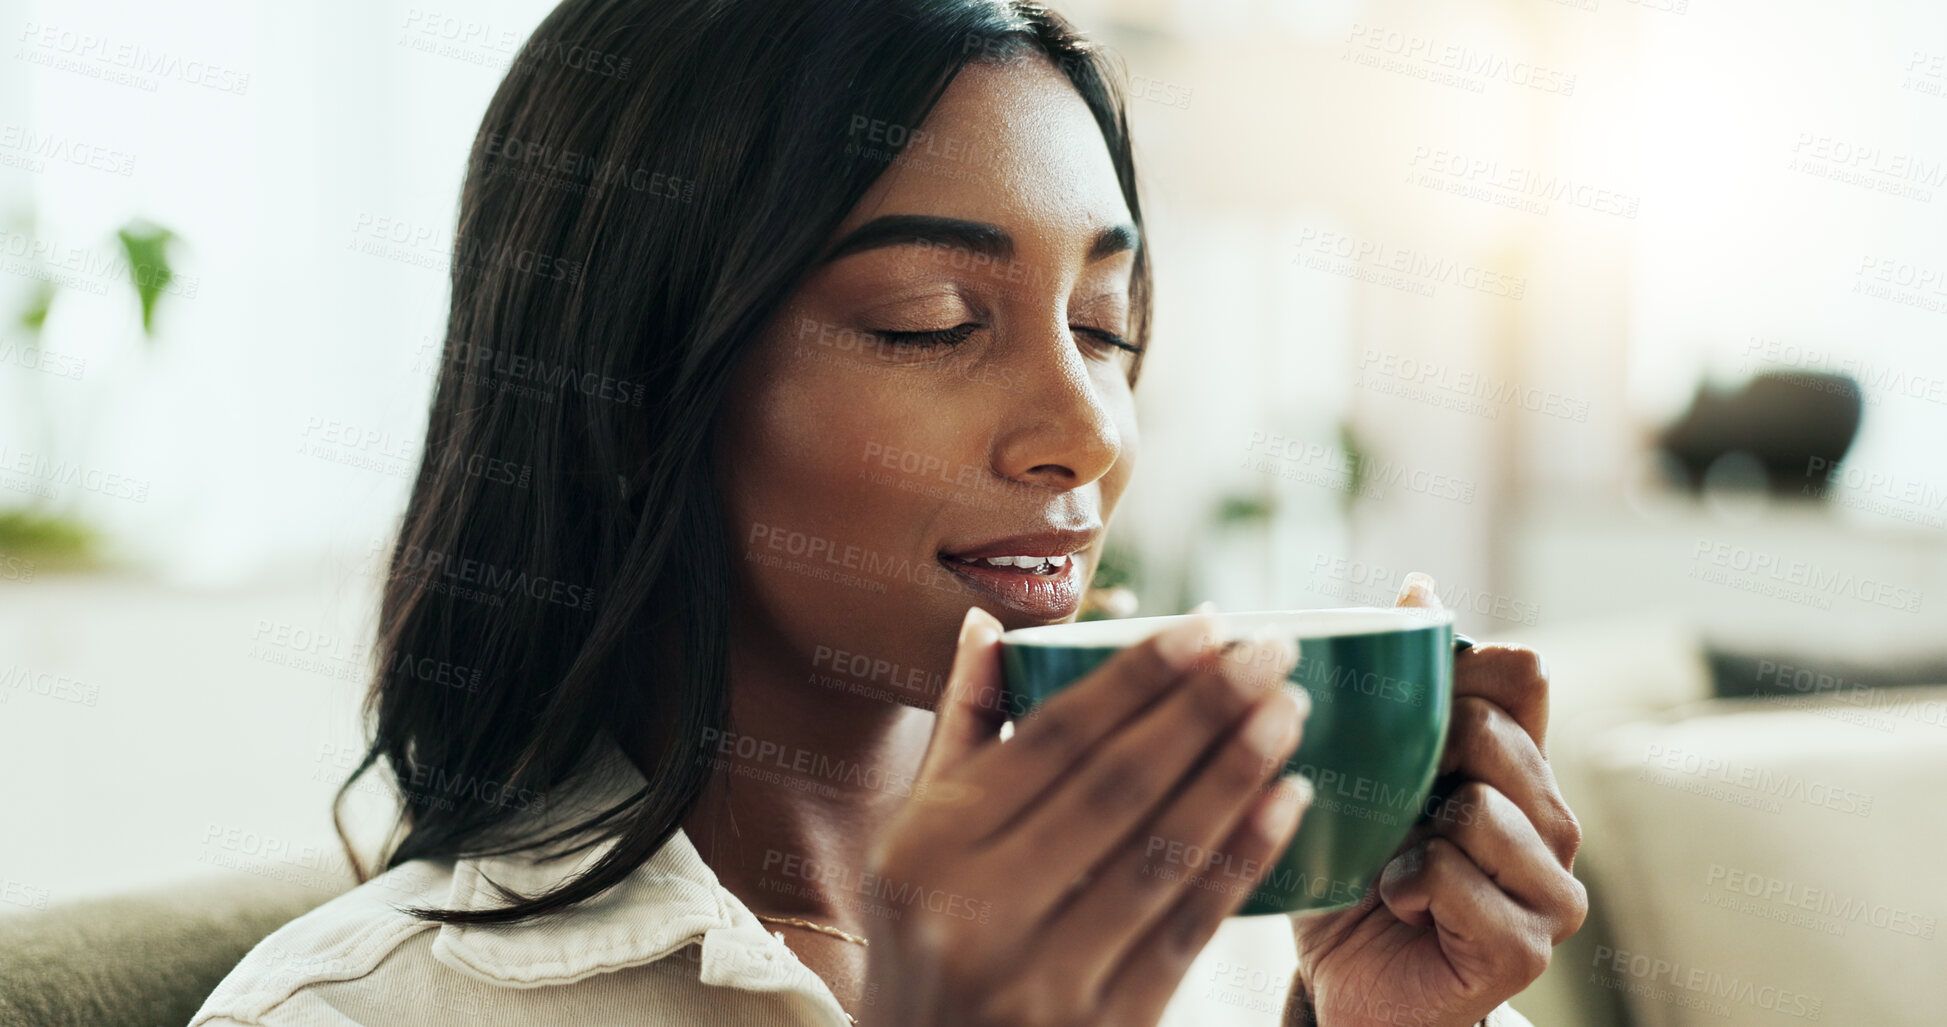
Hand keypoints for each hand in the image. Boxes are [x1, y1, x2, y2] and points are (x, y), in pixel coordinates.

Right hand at [861, 605, 1316, 1025]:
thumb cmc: (922, 948)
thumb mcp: (908, 847)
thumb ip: (958, 735)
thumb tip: (988, 624)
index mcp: (927, 852)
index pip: (1052, 741)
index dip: (1135, 677)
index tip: (1206, 625)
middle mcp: (980, 915)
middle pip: (1116, 788)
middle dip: (1202, 710)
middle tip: (1271, 651)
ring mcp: (1045, 981)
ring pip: (1162, 855)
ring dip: (1236, 773)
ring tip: (1288, 711)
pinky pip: (1189, 931)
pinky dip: (1242, 860)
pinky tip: (1287, 803)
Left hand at [1288, 573, 1585, 1026]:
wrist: (1344, 988)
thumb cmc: (1351, 876)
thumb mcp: (1366, 770)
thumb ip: (1402, 691)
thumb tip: (1420, 583)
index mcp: (1517, 764)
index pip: (1521, 672)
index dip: (1458, 669)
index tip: (1404, 701)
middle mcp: (1551, 818)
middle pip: (1493, 729)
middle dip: (1419, 758)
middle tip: (1391, 808)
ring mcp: (1552, 885)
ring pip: (1477, 806)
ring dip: (1409, 834)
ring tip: (1392, 867)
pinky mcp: (1528, 944)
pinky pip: (1455, 875)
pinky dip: (1405, 887)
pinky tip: (1398, 907)